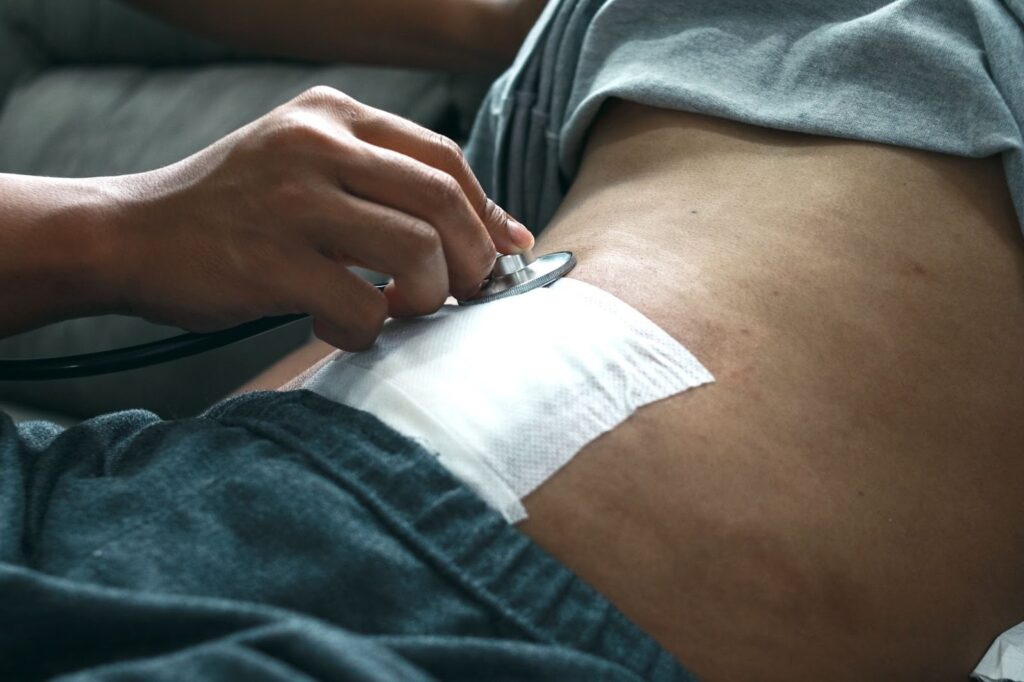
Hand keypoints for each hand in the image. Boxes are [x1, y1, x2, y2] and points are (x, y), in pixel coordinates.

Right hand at [109, 87, 534, 349]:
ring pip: (418, 251)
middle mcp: (317, 145)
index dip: (487, 213)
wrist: (130, 234)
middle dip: (473, 261)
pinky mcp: (271, 261)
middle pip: (444, 202)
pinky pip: (363, 306)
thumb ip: (388, 186)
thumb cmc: (235, 210)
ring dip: (428, 296)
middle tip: (464, 294)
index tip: (502, 254)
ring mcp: (293, 201)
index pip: (446, 158)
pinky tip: (338, 326)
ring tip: (399, 309)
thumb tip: (498, 231)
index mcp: (332, 115)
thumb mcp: (307, 166)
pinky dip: (367, 330)